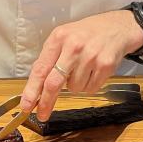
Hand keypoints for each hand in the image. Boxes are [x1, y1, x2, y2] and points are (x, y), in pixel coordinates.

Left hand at [19, 10, 142, 120]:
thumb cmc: (86, 34)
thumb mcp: (64, 38)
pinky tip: (93, 70)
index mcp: (58, 38)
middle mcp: (73, 46)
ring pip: (74, 88)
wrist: (117, 27)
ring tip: (82, 69)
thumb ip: (50, 59)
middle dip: (46, 102)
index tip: (25, 105)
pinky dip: (89, 85)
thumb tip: (36, 87)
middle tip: (42, 114)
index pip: (41, 69)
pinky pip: (90, 89)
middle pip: (54, 82)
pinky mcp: (105, 65)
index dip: (31, 90)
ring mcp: (90, 56)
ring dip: (75, 85)